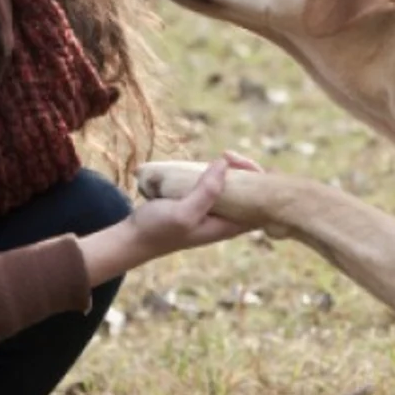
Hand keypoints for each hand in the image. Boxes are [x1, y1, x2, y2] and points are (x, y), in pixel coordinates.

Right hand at [78, 152, 263, 286]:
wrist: (133, 238)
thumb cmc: (158, 229)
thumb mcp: (183, 212)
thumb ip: (206, 192)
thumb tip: (224, 165)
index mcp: (227, 227)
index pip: (260, 207)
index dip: (261, 185)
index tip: (242, 166)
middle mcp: (224, 220)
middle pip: (251, 194)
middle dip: (246, 171)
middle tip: (226, 155)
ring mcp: (213, 212)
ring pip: (235, 188)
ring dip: (232, 170)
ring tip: (222, 155)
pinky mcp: (200, 203)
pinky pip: (218, 186)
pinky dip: (217, 173)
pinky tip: (210, 163)